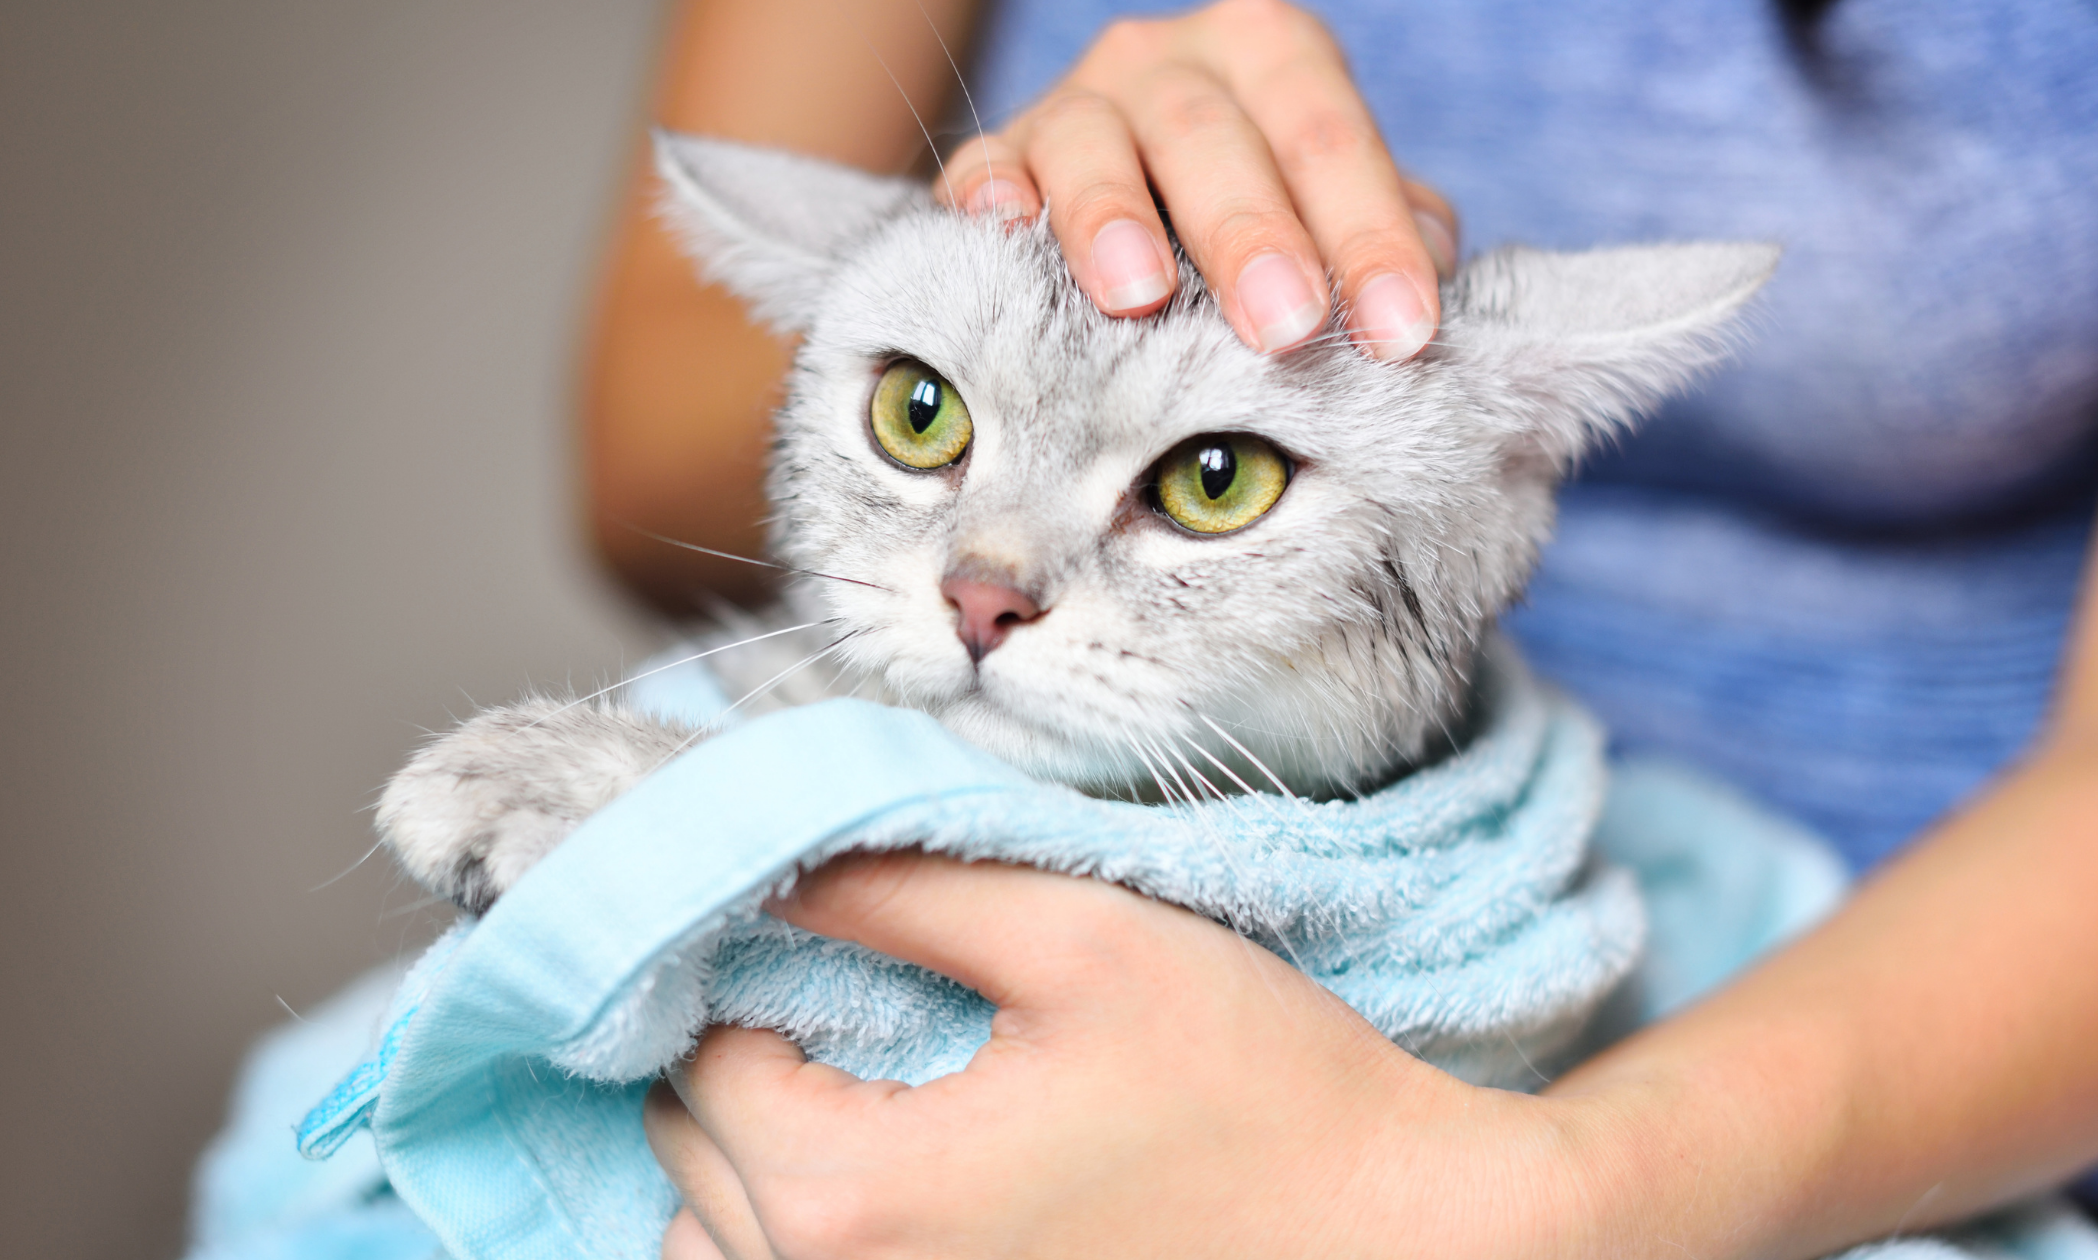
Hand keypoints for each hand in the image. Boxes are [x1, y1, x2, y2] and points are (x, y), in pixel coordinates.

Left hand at [643, 852, 1608, 1259]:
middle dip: (734, 1062)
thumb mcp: (1085, 941)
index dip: (739, 972)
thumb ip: (903, 888)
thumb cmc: (1258, 1088)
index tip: (808, 920)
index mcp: (854, 1202)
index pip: (699, 1066)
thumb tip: (765, 860)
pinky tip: (884, 1183)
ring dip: (746, 1167)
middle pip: (691, 1165)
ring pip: (718, 1256)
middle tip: (827, 987)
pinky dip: (793, 1241)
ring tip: (840, 1087)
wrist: (1399, 1239)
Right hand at [935, 0, 1457, 360]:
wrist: (1127, 204)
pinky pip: (985, 170)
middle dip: (1252, 234)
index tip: (1401, 334)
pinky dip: (995, 199)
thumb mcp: (1329, 208)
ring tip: (1140, 295)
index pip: (1329, 137)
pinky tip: (1005, 235)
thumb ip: (1385, 228)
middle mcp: (1169, 63)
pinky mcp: (996, 161)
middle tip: (1286, 327)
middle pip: (1212, 136)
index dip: (1369, 236)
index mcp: (1271, 56)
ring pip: (1091, 143)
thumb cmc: (1255, 219)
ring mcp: (1075, 106)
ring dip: (1114, 217)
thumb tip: (1437, 268)